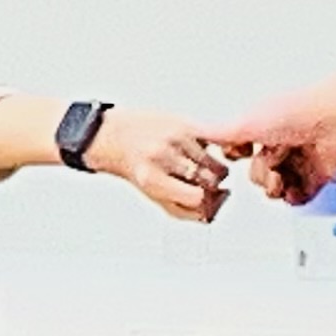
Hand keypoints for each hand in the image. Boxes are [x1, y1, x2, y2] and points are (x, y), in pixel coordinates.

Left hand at [85, 107, 232, 223]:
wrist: (114, 136)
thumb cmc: (135, 167)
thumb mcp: (153, 196)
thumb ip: (183, 210)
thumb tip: (211, 213)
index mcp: (152, 179)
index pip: (197, 197)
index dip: (205, 200)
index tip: (205, 198)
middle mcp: (163, 156)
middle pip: (210, 180)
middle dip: (211, 185)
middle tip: (203, 183)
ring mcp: (175, 138)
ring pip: (216, 161)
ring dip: (214, 167)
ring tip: (199, 166)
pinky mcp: (184, 123)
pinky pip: (218, 136)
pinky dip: (221, 145)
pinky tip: (215, 150)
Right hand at [207, 94, 335, 205]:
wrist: (335, 119)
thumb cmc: (296, 112)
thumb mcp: (247, 123)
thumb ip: (221, 133)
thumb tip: (196, 131)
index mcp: (263, 131)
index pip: (241, 154)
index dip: (238, 159)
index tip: (240, 156)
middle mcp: (280, 146)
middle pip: (256, 176)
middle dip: (260, 174)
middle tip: (270, 163)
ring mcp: (298, 163)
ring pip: (274, 189)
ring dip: (274, 187)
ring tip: (282, 177)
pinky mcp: (316, 178)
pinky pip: (299, 198)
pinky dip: (294, 198)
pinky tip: (294, 189)